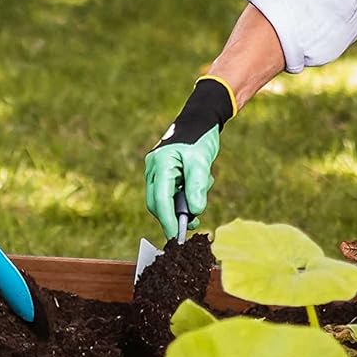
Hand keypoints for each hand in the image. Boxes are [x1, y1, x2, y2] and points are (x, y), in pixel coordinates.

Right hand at [144, 78, 235, 240]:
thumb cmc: (201, 137)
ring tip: (203, 188)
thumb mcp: (201, 161)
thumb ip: (196, 186)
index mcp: (159, 164)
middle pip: (158, 203)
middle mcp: (154, 169)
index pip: (160, 200)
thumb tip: (194, 212)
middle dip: (175, 215)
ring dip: (184, 203)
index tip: (177, 237)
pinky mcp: (165, 173)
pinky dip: (185, 195)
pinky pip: (172, 192)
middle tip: (194, 223)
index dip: (168, 221)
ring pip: (166, 199)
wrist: (201, 120)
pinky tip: (200, 183)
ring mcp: (158, 171)